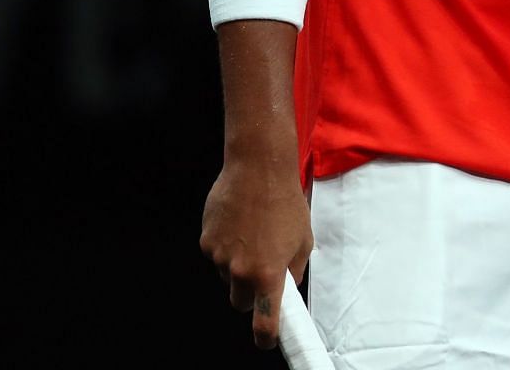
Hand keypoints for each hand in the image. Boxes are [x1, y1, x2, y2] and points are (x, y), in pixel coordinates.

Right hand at [200, 154, 313, 348]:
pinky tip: (238, 226)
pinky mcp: (205, 242)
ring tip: (253, 236)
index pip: (264, 322)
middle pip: (241, 303)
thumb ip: (294, 270)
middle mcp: (240, 271)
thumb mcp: (303, 239)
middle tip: (262, 270)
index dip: (266, 336)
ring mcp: (219, 257)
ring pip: (226, 278)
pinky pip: (215, 257)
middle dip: (251, 294)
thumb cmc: (285, 202)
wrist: (258, 169)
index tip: (267, 340)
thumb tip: (288, 288)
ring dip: (237, 268)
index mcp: (268, 274)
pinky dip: (225, 249)